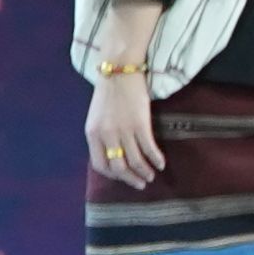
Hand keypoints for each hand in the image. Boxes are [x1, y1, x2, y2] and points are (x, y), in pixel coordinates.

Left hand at [84, 63, 164, 188]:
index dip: (113, 175)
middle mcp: (106, 135)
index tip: (123, 177)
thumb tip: (113, 154)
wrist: (118, 70)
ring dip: (145, 172)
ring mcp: (123, 130)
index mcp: (92, 134)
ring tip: (151, 176)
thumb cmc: (108, 93)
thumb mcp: (97, 117)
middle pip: (118, 167)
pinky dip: (155, 159)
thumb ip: (102, 135)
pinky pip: (149, 149)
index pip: (100, 165)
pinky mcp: (140, 124)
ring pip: (134, 161)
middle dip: (130, 179)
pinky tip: (160, 163)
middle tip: (141, 183)